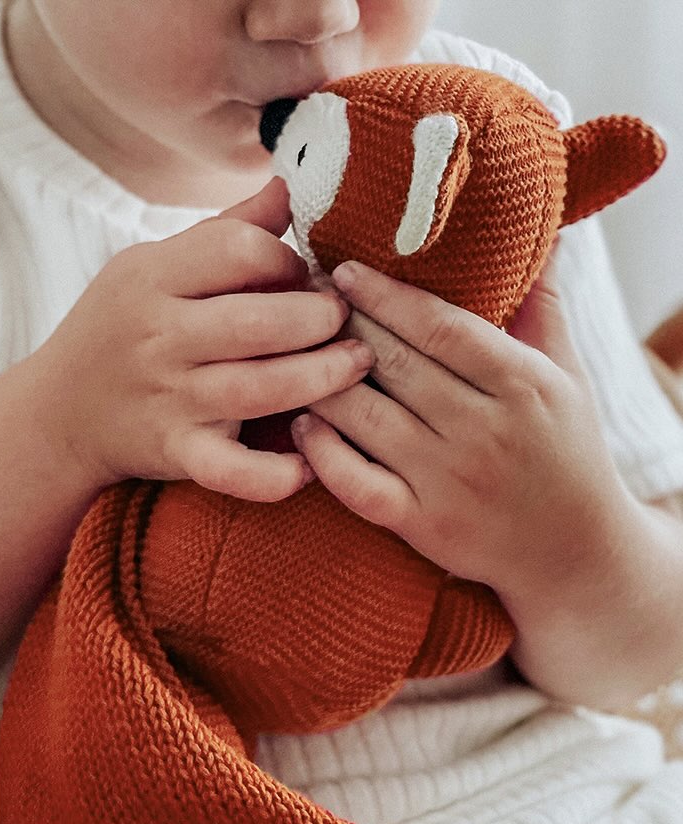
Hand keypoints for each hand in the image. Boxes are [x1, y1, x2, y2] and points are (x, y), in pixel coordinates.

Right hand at [29, 177, 372, 501]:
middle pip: (261, 321)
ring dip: (323, 378)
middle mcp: (159, 337)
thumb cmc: (119, 329)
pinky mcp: (175, 453)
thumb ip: (224, 232)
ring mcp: (168, 399)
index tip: (306, 276)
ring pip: (262, 389)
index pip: (240, 250)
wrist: (58, 413)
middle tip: (348, 320)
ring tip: (356, 365)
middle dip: (322, 318)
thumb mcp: (152, 267)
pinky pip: (233, 471)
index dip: (289, 260)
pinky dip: (275, 475)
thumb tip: (290, 184)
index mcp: (153, 278)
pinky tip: (311, 463)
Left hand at [290, 254, 637, 606]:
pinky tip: (301, 425)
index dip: (387, 296)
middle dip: (344, 325)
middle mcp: (485, 430)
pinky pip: (358, 485)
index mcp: (522, 383)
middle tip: (304, 295)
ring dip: (322, 381)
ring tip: (289, 350)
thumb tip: (543, 235)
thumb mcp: (568, 375)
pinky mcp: (422, 525)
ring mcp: (449, 481)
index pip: (441, 327)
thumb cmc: (566, 451)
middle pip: (396, 366)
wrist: (573, 551)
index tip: (346, 269)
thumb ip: (544, 306)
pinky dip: (324, 455)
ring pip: (367, 420)